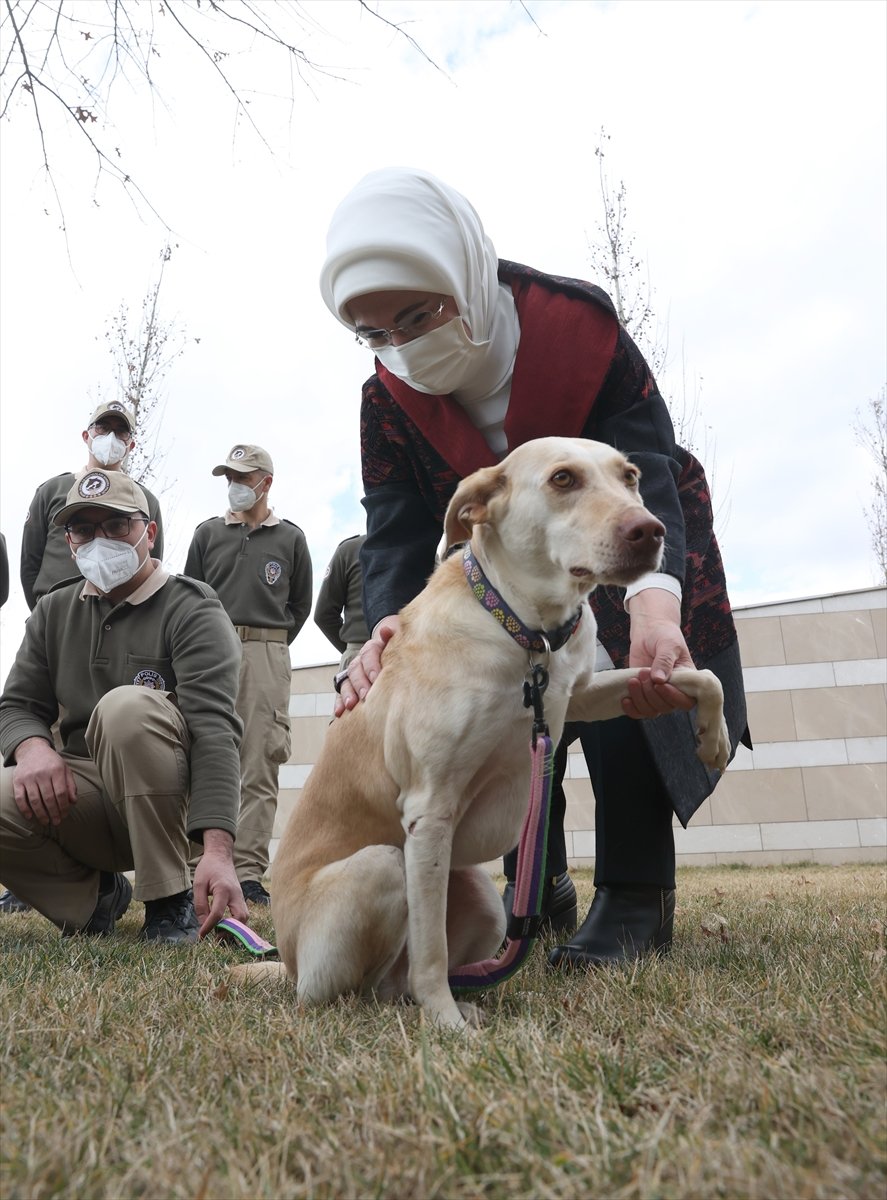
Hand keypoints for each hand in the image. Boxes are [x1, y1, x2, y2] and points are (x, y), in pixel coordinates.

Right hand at [12, 737, 76, 825]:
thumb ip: (70, 785)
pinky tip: (30, 816)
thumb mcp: (65, 769)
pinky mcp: (17, 780)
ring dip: (40, 813)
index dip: (63, 806)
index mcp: (56, 770)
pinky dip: (24, 809)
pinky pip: (20, 797)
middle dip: (53, 813)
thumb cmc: (51, 762)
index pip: (61, 793)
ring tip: (45, 822)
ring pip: (35, 800)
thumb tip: (73, 802)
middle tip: (56, 822)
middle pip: (49, 798)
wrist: (32, 749)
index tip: (65, 815)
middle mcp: (42, 773)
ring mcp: (28, 777)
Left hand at [192, 829, 248, 936]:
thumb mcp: (199, 884)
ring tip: (220, 935)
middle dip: (230, 931)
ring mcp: (241, 896)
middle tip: (217, 939)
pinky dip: (236, 924)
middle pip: (240, 917)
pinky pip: (242, 914)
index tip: (201, 936)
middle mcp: (236, 894)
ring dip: (235, 929)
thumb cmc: (208, 868)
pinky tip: (225, 927)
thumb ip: (200, 905)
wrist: (221, 856)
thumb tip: (203, 924)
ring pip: (244, 917)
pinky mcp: (240, 898)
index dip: (209, 927)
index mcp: (224, 889)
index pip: (218, 913)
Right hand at [333, 616, 399, 717]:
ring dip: (348, 694)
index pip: (368, 654)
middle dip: (360, 683)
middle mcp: (360, 661)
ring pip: (346, 682)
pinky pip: (341, 694)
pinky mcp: (350, 687)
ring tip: (352, 705)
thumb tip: (385, 631)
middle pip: (355, 670)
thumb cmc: (397, 652)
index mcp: (372, 649)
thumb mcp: (399, 643)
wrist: (392, 654)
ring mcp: (354, 674)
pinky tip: (339, 713)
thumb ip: (393, 637)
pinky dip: (339, 703)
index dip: (371, 666)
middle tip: (366, 695)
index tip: (376, 678)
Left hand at [623, 589, 695, 719]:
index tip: (659, 684)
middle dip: (651, 692)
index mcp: (687, 681)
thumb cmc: (664, 636)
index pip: (686, 701)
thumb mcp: (668, 644)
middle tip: (643, 672)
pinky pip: (638, 711)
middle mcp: (674, 691)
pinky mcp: (642, 695)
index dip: (673, 697)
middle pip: (665, 707)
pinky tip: (625, 699)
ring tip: (634, 679)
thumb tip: (659, 680)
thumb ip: (665, 661)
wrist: (649, 631)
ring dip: (640, 698)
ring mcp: (657, 695)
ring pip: (651, 711)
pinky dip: (631, 709)